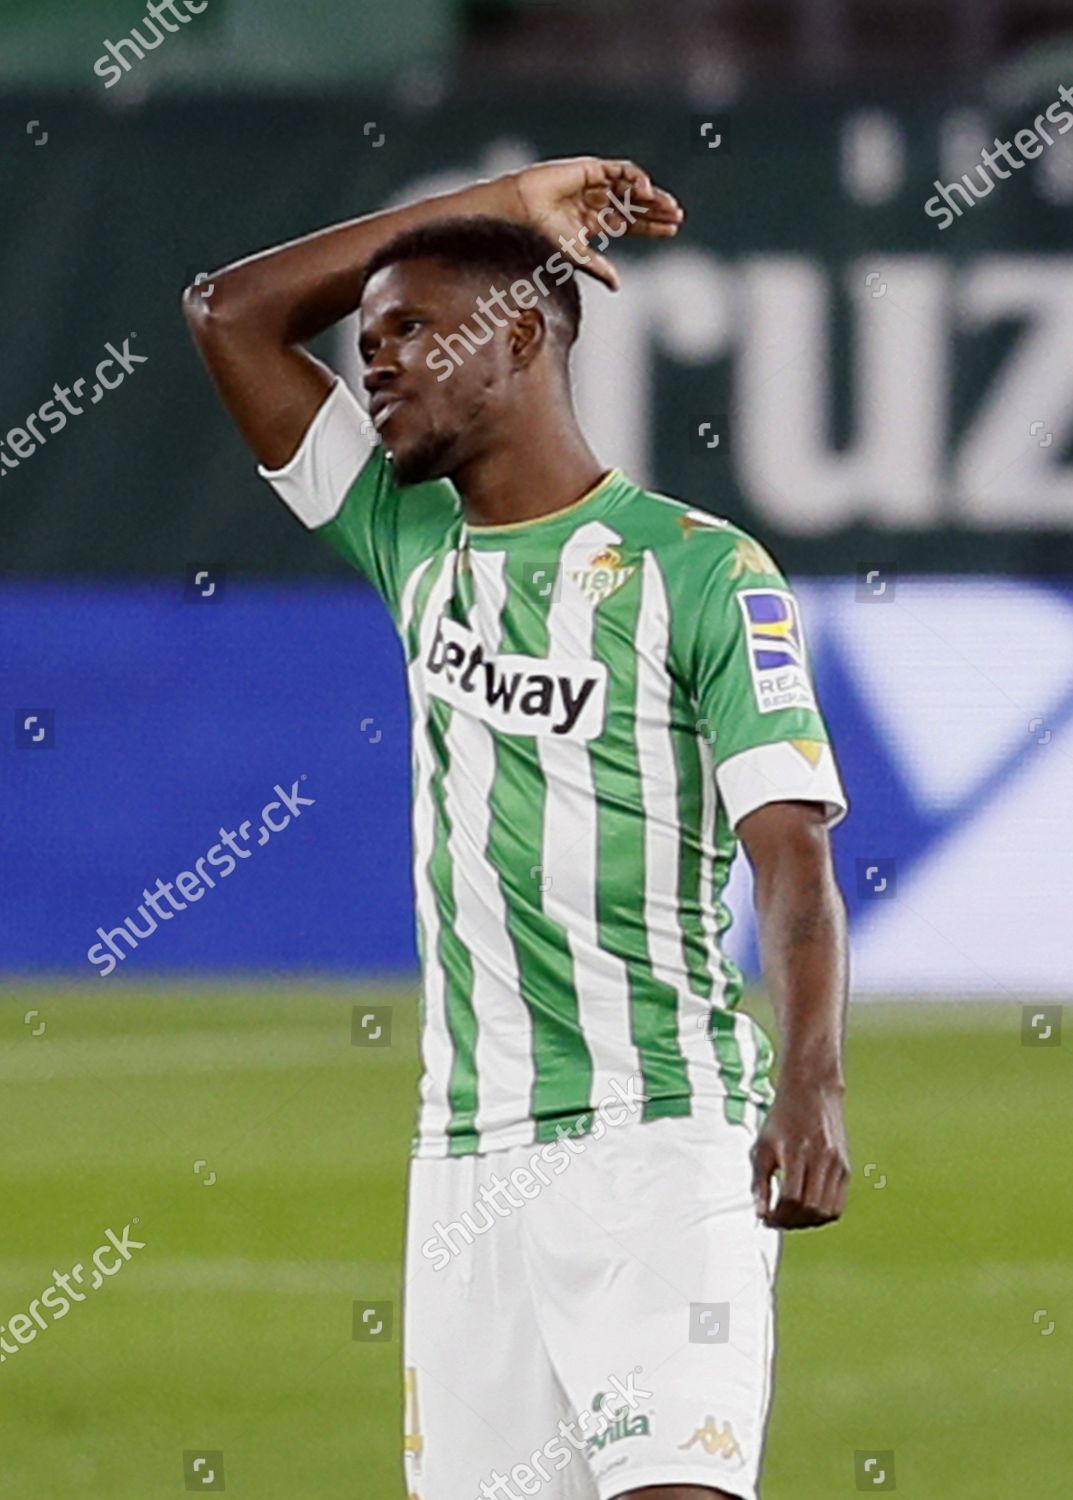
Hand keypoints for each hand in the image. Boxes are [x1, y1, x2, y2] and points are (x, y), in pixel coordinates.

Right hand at [507, 156, 683, 289]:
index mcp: (596, 223)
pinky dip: (636, 178)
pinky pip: (621, 171)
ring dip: (652, 196)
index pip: (632, 224)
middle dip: (658, 210)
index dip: (652, 227)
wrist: (523, 210)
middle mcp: (599, 202)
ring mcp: (597, 184)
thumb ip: (598, 267)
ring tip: (668, 206)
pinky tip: (646, 191)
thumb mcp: (576, 255)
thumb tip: (617, 286)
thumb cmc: (542, 233)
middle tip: (678, 216)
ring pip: (632, 188)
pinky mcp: (592, 169)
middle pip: (636, 205)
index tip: (673, 230)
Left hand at [751, 1080, 849, 1229]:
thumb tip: (760, 1214)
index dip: (778, 1215)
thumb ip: (759, 1182)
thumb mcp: (762, 1146)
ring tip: (791, 1218)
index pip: (791, 1198)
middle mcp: (821, 1159)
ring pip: (826, 1211)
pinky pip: (838, 1204)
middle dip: (791, 1222)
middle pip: (810, 1208)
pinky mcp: (845, 1168)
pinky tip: (807, 1211)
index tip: (766, 1218)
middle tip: (777, 1221)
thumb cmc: (782, 1119)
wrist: (812, 1092)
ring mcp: (837, 1164)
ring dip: (807, 1223)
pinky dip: (822, 1215)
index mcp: (797, 1152)